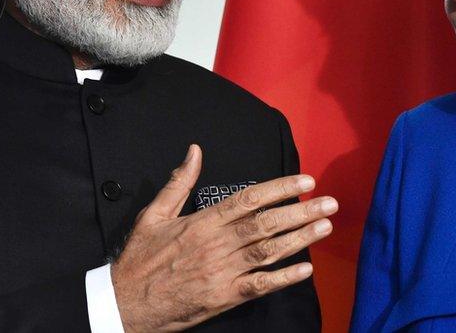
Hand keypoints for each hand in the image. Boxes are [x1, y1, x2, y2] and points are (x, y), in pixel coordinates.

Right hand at [111, 144, 336, 331]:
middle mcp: (216, 245)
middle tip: (330, 203)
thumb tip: (195, 151)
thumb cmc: (140, 259)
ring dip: (300, 239)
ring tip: (326, 226)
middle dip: (301, 211)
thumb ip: (179, 183)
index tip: (305, 180)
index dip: (280, 188)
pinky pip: (258, 286)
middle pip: (266, 224)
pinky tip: (305, 269)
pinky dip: (283, 278)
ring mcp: (222, 272)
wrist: (125, 303)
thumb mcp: (154, 214)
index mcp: (202, 222)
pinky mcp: (223, 297)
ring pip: (268, 252)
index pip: (249, 199)